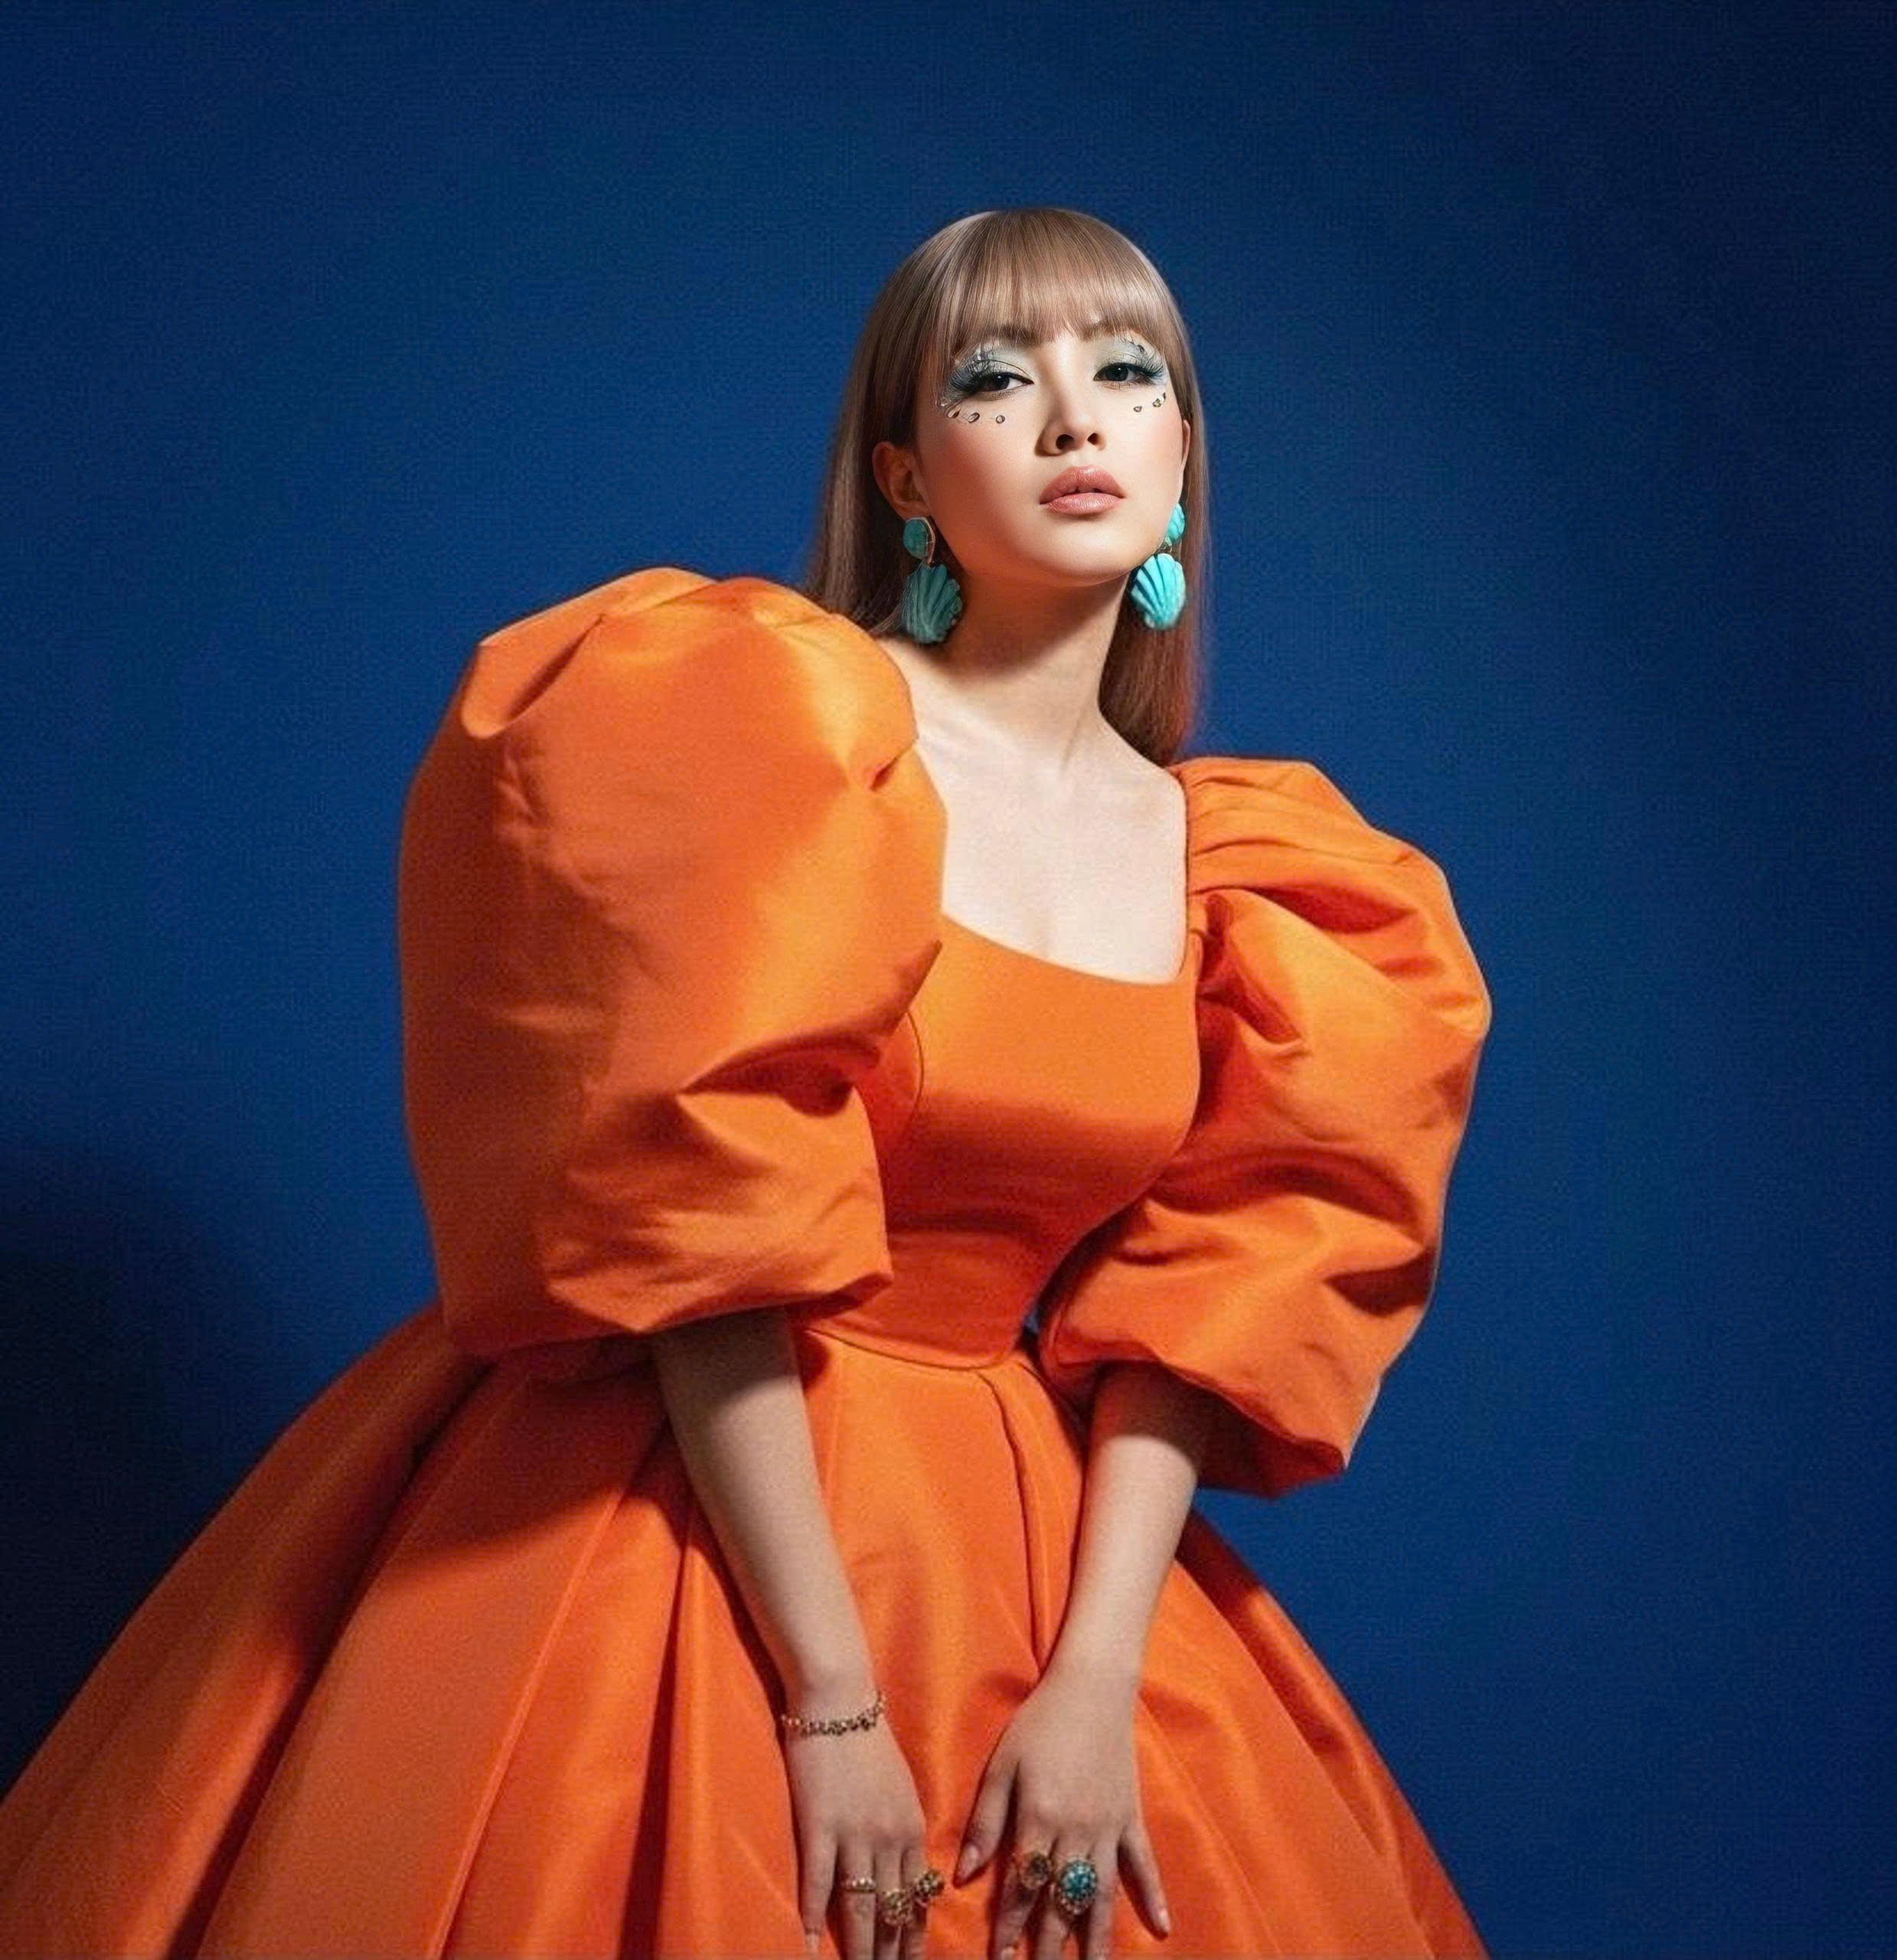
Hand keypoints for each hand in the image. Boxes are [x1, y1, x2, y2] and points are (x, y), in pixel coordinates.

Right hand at [783, 1681, 936, 1959]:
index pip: (917, 1898)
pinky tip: (809, 1944)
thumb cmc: (868, 1741)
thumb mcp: (901, 1789)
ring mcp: (854, 1835)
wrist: (839, 1701)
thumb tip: (908, 1872)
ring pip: (860, 1908)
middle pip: (892, 1912)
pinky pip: (820, 1884)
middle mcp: (890, 1838)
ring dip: (860, 1949)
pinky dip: (813, 1919)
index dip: (912, 1937)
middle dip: (889, 1954)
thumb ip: (903, 1831)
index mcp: (912, 1829)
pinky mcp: (819, 1827)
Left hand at [954, 1657, 1170, 1959]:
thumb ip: (986, 1821)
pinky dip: (1154, 1896)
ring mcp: (1108, 1828)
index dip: (1010, 1925)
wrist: (1092, 1687)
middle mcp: (1076, 1832)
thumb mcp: (1002, 1765)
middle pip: (1061, 1901)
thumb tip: (965, 1874)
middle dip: (1048, 1944)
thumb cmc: (1039, 1722)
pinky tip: (1162, 1929)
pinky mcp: (1132, 1817)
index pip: (1023, 1886)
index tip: (1000, 1957)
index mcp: (1039, 1818)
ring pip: (1101, 1895)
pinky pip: (1144, 1864)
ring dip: (1097, 1938)